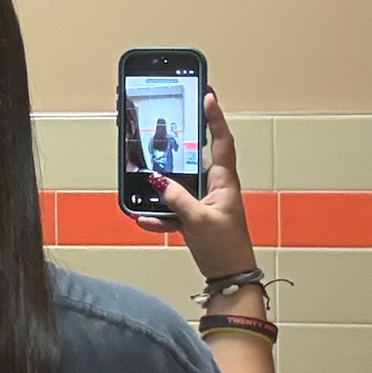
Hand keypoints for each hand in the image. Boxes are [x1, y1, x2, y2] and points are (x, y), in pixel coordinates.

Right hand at [135, 89, 254, 280]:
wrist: (229, 277)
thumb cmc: (225, 248)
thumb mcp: (199, 220)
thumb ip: (176, 198)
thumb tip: (157, 180)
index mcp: (224, 181)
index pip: (221, 141)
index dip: (215, 118)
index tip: (207, 95)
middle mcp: (215, 186)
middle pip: (194, 157)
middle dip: (178, 145)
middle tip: (167, 123)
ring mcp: (203, 201)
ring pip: (177, 185)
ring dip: (160, 187)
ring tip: (143, 179)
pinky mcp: (193, 217)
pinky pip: (171, 209)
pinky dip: (158, 214)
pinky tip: (143, 218)